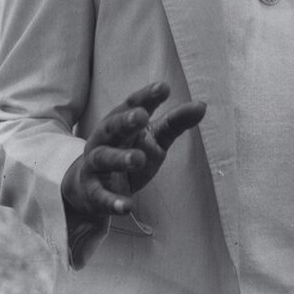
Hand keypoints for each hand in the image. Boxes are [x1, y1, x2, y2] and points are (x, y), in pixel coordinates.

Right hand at [61, 83, 205, 221]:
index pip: (132, 104)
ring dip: (120, 158)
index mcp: (120, 122)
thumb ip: (175, 123)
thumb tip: (202, 105)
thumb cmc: (128, 153)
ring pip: (104, 158)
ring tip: (138, 159)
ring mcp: (96, 165)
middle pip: (112, 127)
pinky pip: (101, 197)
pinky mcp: (93, 192)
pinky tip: (127, 206)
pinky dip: (112, 201)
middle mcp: (105, 139)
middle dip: (125, 121)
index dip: (147, 97)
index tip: (164, 88)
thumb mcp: (154, 138)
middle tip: (142, 116)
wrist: (91, 188)